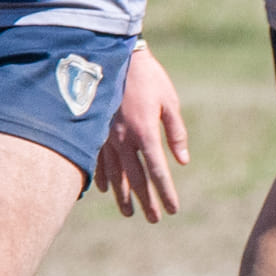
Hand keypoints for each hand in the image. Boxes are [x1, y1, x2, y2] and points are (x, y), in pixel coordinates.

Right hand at [93, 45, 188, 221]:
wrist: (114, 56)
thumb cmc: (148, 77)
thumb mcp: (170, 101)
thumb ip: (176, 132)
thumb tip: (182, 161)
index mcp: (145, 133)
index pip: (157, 172)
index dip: (165, 193)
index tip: (173, 209)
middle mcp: (123, 140)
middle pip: (136, 179)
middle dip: (145, 201)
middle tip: (154, 219)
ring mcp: (104, 136)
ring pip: (114, 174)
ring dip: (123, 195)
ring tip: (129, 212)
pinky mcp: (93, 131)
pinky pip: (97, 160)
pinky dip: (102, 177)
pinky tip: (106, 190)